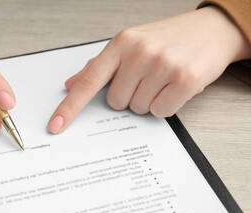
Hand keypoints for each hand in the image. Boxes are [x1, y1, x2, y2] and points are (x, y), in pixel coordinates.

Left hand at [48, 6, 250, 133]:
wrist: (212, 30)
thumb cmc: (167, 39)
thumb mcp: (130, 45)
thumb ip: (99, 67)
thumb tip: (71, 84)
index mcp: (121, 43)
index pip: (88, 81)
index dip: (69, 107)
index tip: (56, 125)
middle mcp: (139, 52)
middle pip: (115, 102)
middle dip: (129, 97)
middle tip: (146, 79)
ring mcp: (163, 65)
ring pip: (138, 109)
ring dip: (148, 100)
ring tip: (162, 80)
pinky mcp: (185, 79)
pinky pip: (161, 112)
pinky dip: (166, 105)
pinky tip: (174, 87)